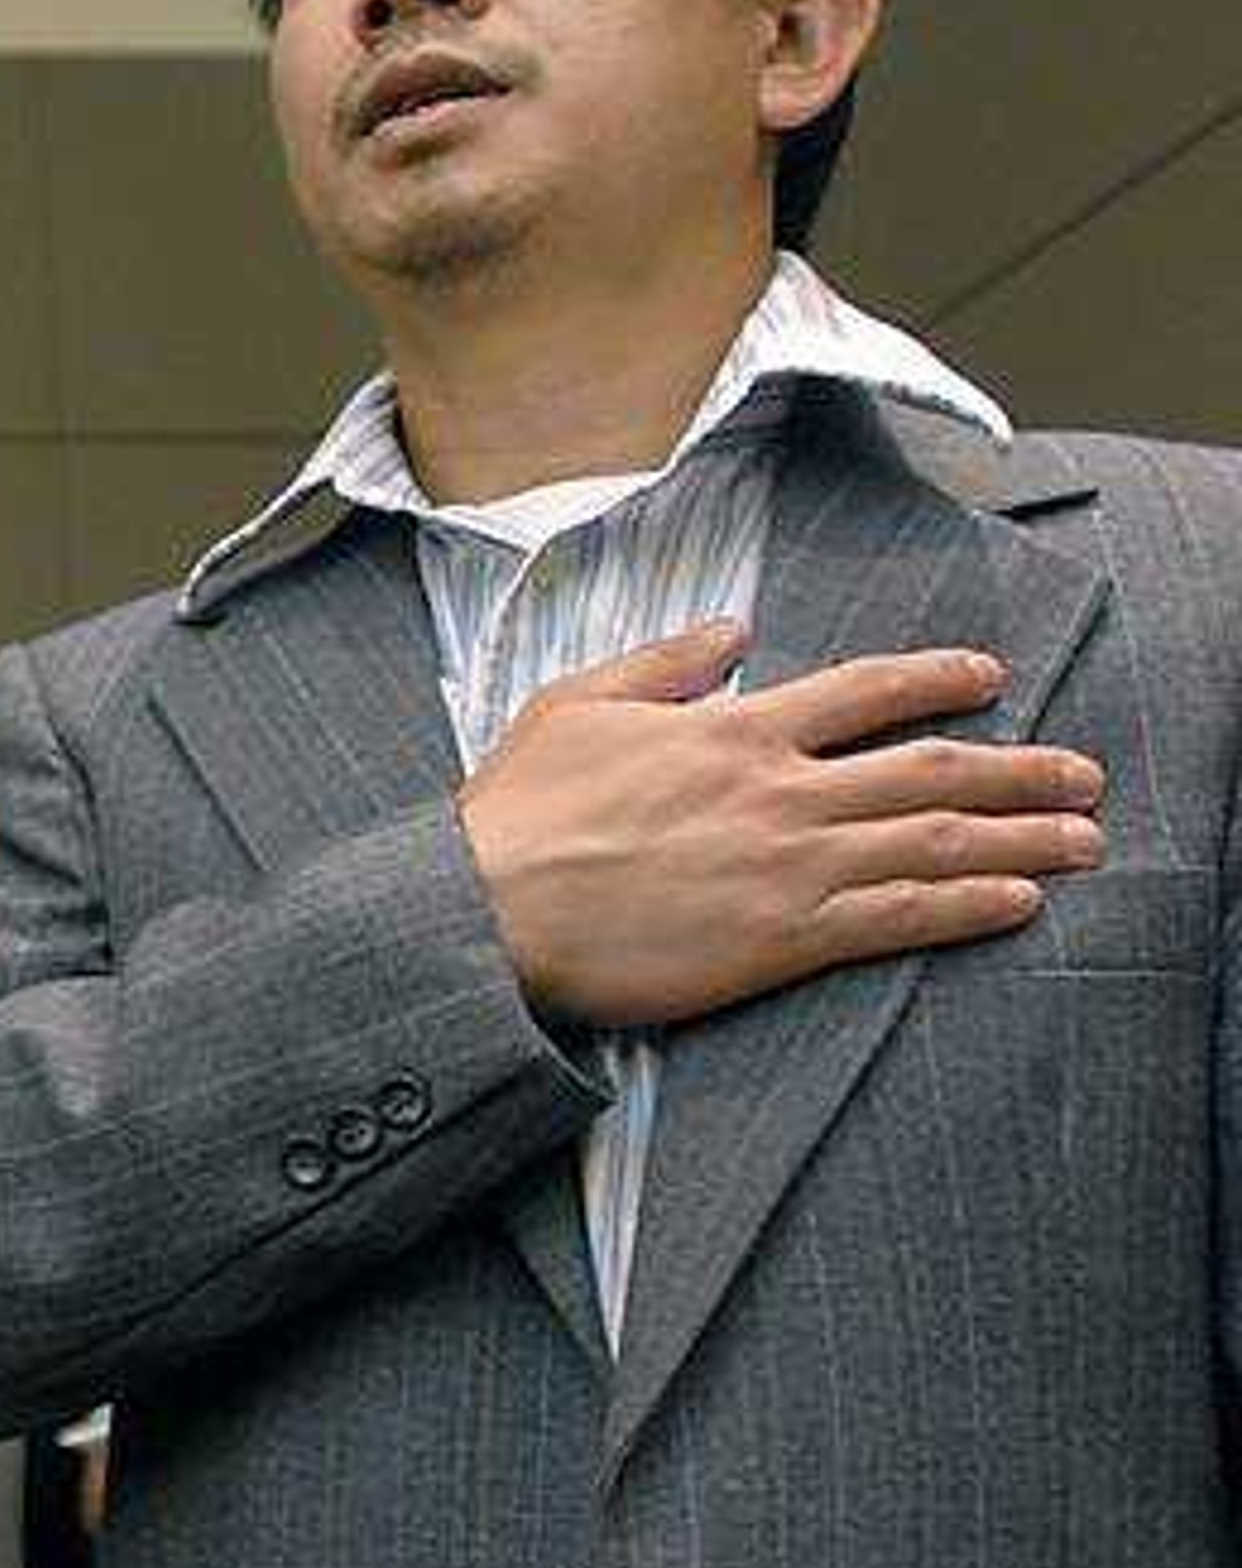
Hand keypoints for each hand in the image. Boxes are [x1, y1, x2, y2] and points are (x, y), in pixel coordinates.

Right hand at [457, 623, 1103, 1030]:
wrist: (484, 912)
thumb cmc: (515, 815)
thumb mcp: (576, 706)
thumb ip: (663, 664)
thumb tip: (727, 628)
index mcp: (731, 731)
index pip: (862, 691)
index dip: (934, 678)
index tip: (987, 675)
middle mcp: (778, 790)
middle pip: (928, 769)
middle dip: (1020, 767)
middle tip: (1082, 774)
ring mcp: (788, 865)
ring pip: (934, 840)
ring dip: (1021, 836)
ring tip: (1082, 838)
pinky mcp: (781, 938)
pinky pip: (900, 916)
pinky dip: (968, 905)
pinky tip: (1018, 900)